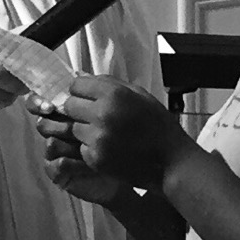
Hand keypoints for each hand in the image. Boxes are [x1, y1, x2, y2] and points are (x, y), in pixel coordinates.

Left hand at [30, 72, 189, 192]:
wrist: (170, 161)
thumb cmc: (159, 126)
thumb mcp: (140, 95)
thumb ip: (111, 84)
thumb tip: (84, 78)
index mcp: (114, 94)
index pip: (76, 86)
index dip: (81, 91)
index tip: (87, 96)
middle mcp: (102, 114)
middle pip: (69, 106)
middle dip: (79, 109)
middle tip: (95, 116)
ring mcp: (97, 138)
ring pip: (73, 128)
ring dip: (85, 129)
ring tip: (106, 133)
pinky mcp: (95, 159)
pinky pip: (81, 147)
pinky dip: (91, 148)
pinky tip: (109, 147)